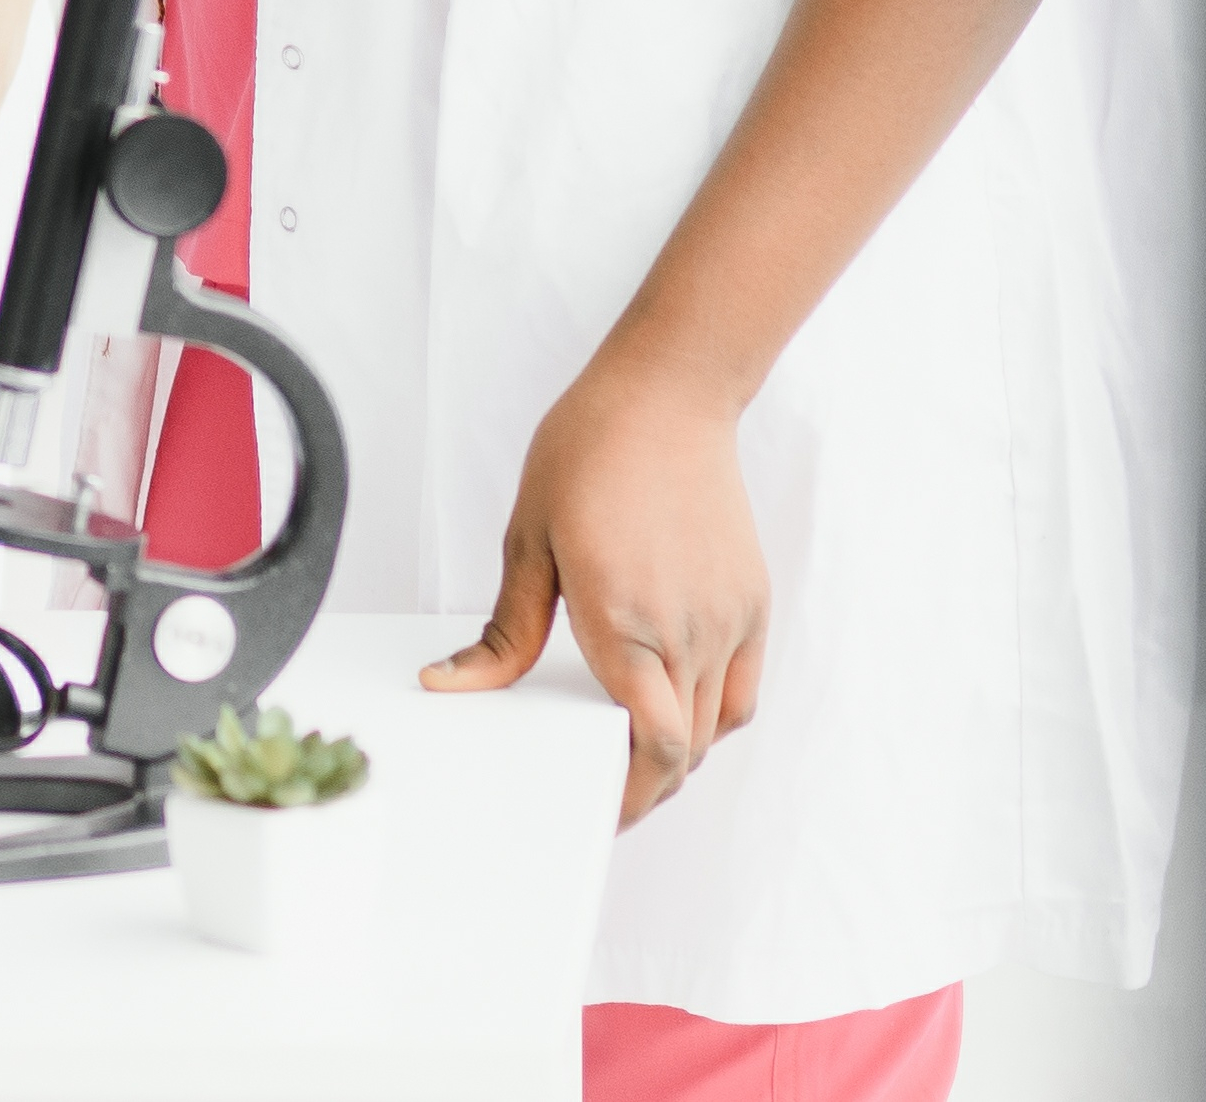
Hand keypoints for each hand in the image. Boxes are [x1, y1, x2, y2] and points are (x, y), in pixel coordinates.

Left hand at [423, 348, 767, 824]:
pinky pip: (741, 690)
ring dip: (678, 758)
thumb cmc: (590, 453)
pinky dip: (713, 718)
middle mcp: (688, 631)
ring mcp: (728, 619)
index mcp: (625, 622)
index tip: (592, 811)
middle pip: (683, 754)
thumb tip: (453, 685)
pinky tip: (675, 708)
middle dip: (643, 788)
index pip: (649, 750)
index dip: (626, 798)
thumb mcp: (528, 541)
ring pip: (715, 730)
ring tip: (633, 759)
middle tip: (602, 796)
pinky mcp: (752, 602)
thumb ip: (505, 632)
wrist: (666, 395)